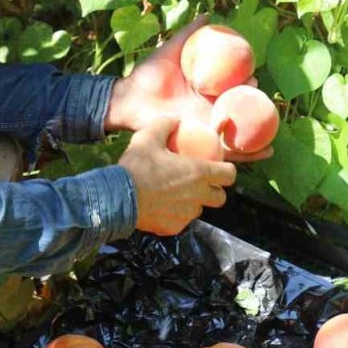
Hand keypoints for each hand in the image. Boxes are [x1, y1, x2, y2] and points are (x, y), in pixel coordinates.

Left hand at [104, 16, 272, 161]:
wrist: (130, 99)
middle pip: (238, 111)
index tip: (253, 76)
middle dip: (255, 108)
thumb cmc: (148, 75)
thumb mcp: (171, 50)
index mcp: (204, 90)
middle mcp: (208, 109)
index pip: (231, 87)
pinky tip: (266, 152)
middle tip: (264, 100)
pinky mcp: (202, 143)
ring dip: (258, 134)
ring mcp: (206, 127)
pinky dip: (247, 154)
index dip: (245, 84)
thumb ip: (189, 34)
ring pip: (238, 133)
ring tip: (274, 133)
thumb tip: (208, 16)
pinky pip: (227, 151)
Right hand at [118, 116, 237, 235]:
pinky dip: (176, 214)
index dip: (227, 171)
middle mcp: (198, 196)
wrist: (118, 198)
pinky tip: (161, 206)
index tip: (218, 167)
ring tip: (177, 193)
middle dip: (214, 190)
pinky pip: (181, 220)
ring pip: (199, 210)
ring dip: (193, 202)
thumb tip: (175, 118)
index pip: (230, 175)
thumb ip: (165, 124)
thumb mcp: (148, 137)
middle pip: (220, 198)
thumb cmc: (136, 166)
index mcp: (198, 173)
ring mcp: (186, 215)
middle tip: (200, 182)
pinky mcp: (173, 228)